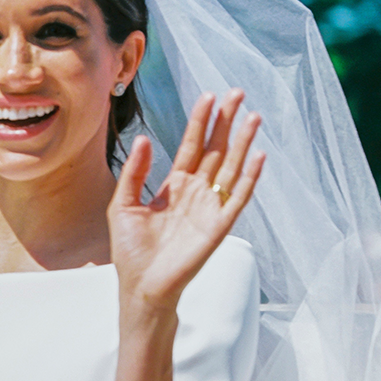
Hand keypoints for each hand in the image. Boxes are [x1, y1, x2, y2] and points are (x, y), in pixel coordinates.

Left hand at [108, 90, 263, 321]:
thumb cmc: (130, 250)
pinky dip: (249, 178)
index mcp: (174, 186)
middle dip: (226, 122)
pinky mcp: (218, 227)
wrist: (140, 286)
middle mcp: (195, 193)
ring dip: (243, 142)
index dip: (200, 121)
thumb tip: (144, 138)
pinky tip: (258, 156)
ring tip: (253, 116)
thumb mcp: (122, 204)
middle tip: (238, 93)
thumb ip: (135, 172)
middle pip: (216, 150)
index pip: (191, 146)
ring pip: (231, 167)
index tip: (209, 96)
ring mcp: (209, 208)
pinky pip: (237, 198)